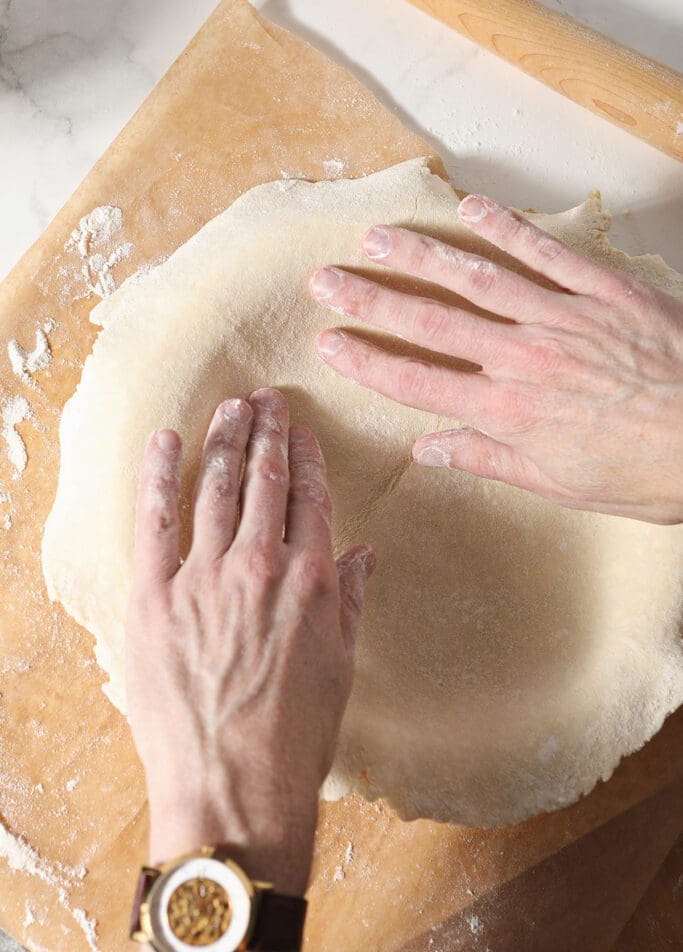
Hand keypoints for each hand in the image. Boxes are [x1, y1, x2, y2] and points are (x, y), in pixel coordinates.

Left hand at [126, 389, 374, 893]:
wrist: (234, 791)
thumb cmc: (296, 735)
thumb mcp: (341, 664)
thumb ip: (349, 598)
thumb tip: (362, 552)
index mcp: (310, 580)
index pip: (310, 496)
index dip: (306, 455)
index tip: (302, 429)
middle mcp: (258, 566)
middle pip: (263, 479)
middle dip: (266, 431)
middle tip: (266, 398)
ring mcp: (202, 578)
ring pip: (215, 487)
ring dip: (223, 440)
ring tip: (229, 408)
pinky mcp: (154, 596)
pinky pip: (155, 519)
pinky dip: (160, 474)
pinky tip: (167, 441)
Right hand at [310, 195, 682, 524]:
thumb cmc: (646, 472)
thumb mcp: (562, 485)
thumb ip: (491, 460)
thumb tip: (430, 450)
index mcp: (510, 413)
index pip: (418, 382)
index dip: (367, 361)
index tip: (328, 344)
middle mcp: (524, 359)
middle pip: (432, 322)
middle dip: (372, 299)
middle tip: (326, 279)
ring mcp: (562, 318)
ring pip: (478, 278)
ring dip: (422, 256)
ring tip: (377, 236)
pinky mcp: (603, 291)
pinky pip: (546, 253)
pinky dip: (507, 229)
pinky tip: (470, 208)